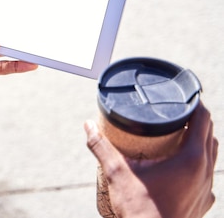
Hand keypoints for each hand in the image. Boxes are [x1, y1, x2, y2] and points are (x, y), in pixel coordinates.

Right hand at [85, 102, 218, 217]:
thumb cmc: (141, 212)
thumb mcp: (117, 174)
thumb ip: (101, 147)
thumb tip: (88, 125)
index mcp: (191, 160)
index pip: (203, 120)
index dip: (195, 103)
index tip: (185, 94)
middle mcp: (204, 173)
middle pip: (210, 135)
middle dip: (196, 120)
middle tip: (176, 110)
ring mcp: (206, 190)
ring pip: (211, 156)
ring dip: (199, 141)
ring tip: (180, 134)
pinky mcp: (203, 203)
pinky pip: (206, 177)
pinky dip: (198, 165)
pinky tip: (180, 168)